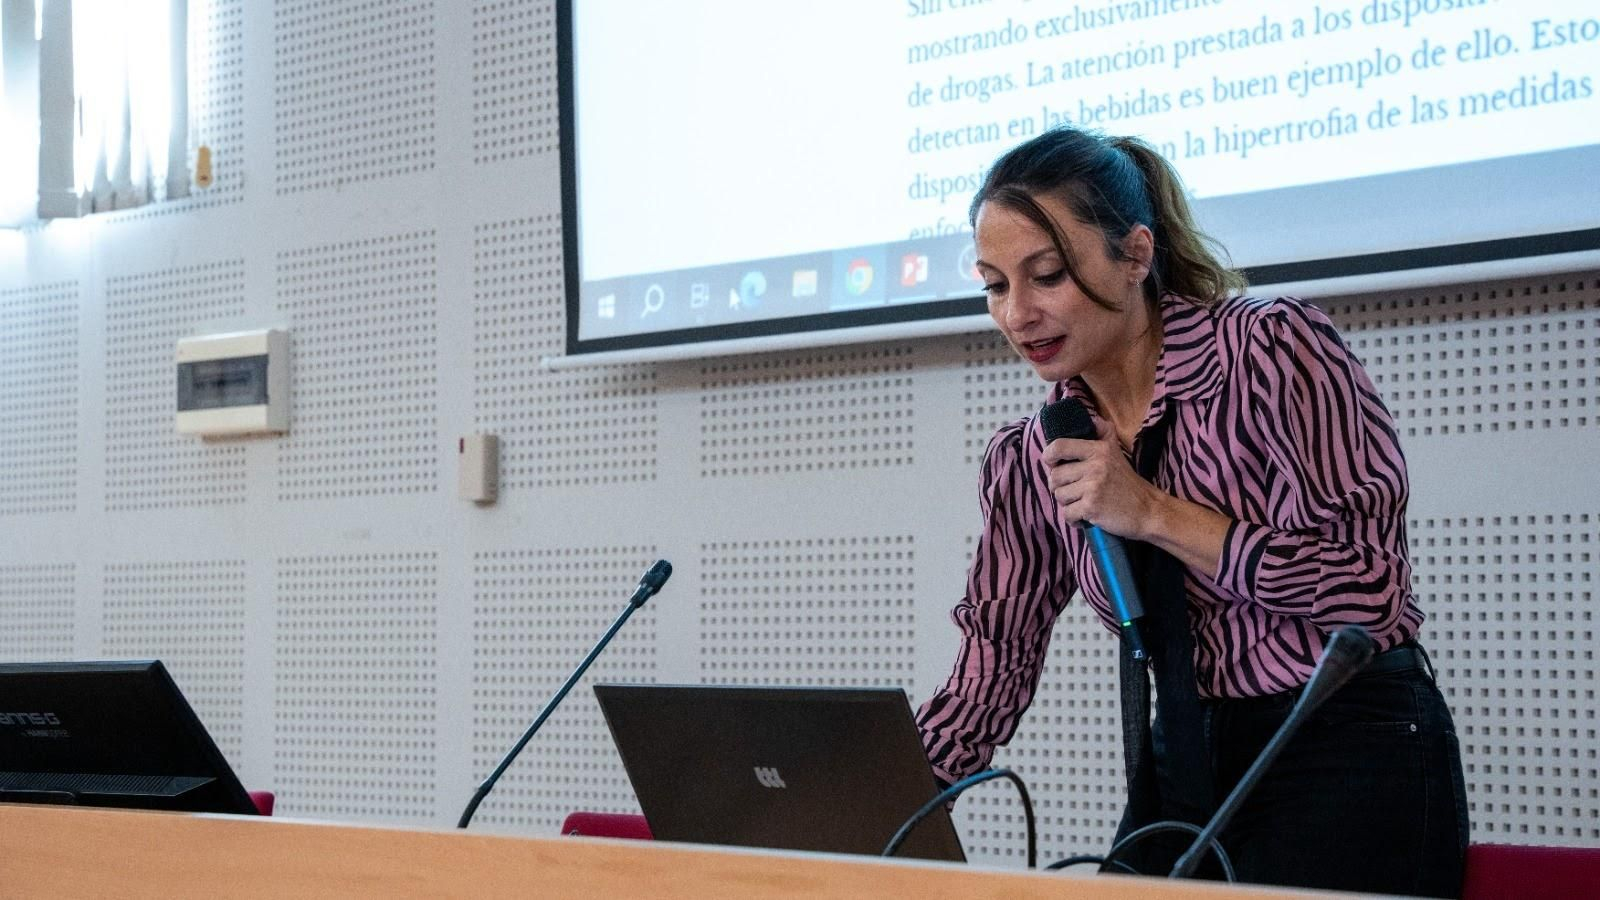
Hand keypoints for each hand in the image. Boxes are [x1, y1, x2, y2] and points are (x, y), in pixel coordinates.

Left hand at [1041, 421, 1162, 540]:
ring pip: (1059, 496)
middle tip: (1075, 491)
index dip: (1049, 455)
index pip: (1059, 446)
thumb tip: (1092, 419)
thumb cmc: (1128, 483)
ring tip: (1083, 502)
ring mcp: (1093, 487)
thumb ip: (1104, 433)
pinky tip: (1085, 516)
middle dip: (1060, 486)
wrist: (1148, 510)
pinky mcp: (1092, 507)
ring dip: (1067, 503)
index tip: (1052, 463)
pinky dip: (1073, 519)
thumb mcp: (1116, 452)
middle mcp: (1095, 465)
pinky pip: (1067, 514)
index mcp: (1099, 449)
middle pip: (1055, 476)